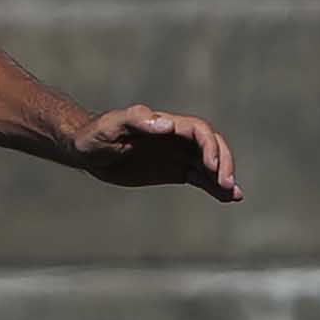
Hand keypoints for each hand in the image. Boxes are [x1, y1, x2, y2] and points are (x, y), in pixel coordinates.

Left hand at [70, 104, 240, 200]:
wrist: (85, 151)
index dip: (210, 146)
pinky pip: (200, 177)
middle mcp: (176, 137)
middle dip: (223, 162)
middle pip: (211, 145)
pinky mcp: (175, 170)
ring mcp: (177, 154)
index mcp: (164, 124)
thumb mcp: (109, 127)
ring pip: (210, 163)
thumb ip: (135, 120)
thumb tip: (168, 124)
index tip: (212, 166)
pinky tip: (227, 198)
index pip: (198, 131)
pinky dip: (214, 187)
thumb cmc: (94, 135)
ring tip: (233, 195)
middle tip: (226, 184)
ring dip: (224, 177)